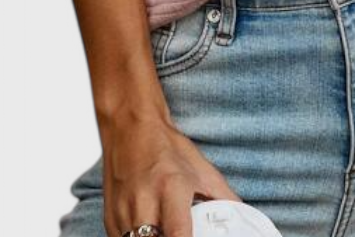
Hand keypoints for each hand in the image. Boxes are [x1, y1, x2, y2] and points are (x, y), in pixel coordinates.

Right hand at [99, 110, 241, 236]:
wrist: (130, 128)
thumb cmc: (167, 147)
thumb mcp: (201, 169)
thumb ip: (223, 198)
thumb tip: (243, 217)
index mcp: (171, 187)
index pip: (178, 234)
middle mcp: (144, 202)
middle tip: (184, 235)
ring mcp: (123, 214)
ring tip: (167, 232)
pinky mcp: (110, 221)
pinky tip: (154, 235)